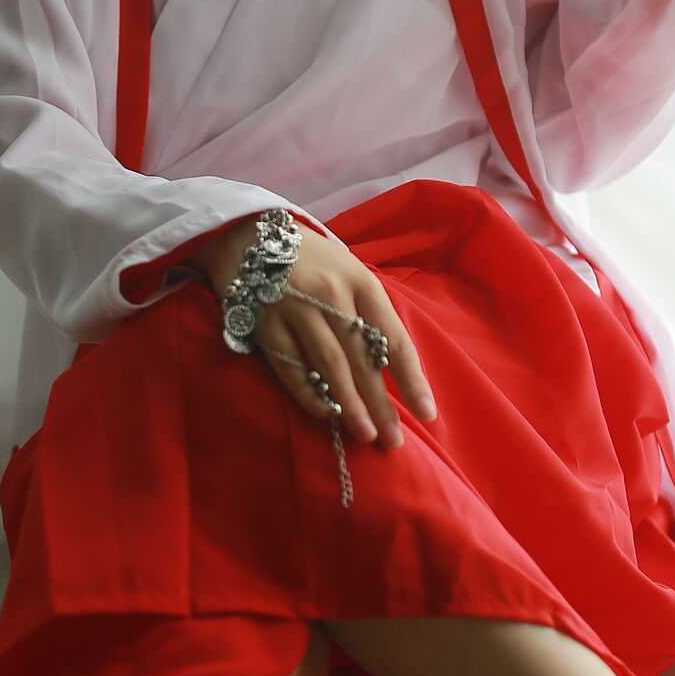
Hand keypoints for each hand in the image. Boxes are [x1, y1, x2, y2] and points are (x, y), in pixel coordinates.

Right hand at [198, 215, 438, 449]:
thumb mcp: (349, 274)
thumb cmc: (312, 261)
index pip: (393, 339)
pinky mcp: (264, 323)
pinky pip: (291, 367)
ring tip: (365, 434)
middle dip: (381, 404)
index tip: (426, 414)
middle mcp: (331, 294)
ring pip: (329, 366)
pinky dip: (309, 393)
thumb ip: (369, 314)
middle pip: (363, 359)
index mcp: (361, 282)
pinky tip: (325, 415)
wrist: (248, 234)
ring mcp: (295, 308)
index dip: (412, 380)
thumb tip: (393, 369)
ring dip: (349, 405)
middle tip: (393, 441)